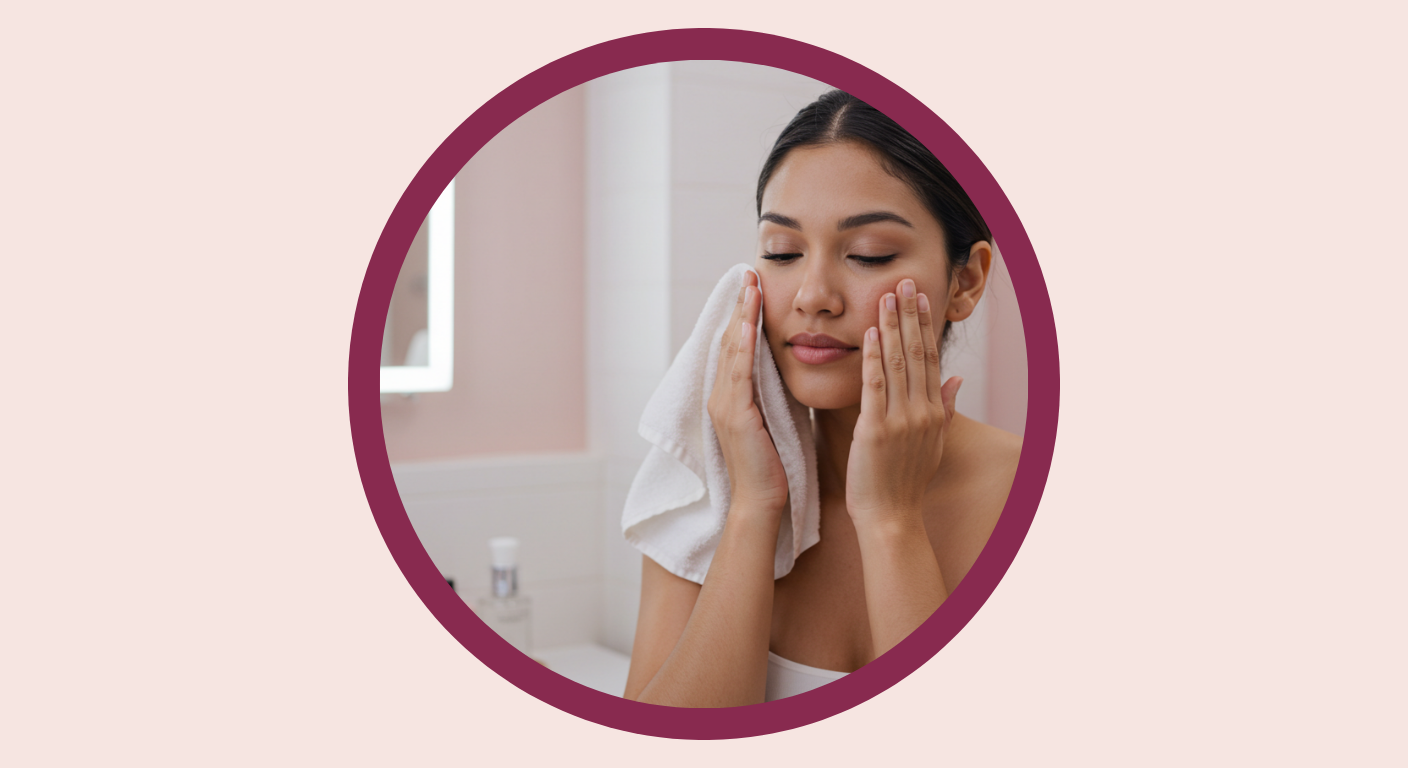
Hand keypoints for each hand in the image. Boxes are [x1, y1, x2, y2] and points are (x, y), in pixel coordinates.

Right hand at [706, 271, 790, 512]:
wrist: (760, 502)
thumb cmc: (772, 466)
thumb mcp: (774, 421)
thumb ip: (774, 395)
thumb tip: (788, 371)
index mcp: (732, 397)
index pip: (737, 347)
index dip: (744, 316)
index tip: (755, 288)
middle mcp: (722, 396)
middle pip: (730, 340)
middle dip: (739, 307)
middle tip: (748, 274)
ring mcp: (724, 404)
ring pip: (732, 350)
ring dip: (740, 316)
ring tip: (749, 287)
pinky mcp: (734, 415)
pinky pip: (738, 374)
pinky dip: (742, 347)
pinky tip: (749, 325)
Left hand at [845, 279, 962, 528]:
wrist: (890, 517)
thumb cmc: (903, 482)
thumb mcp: (932, 443)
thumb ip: (944, 408)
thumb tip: (957, 378)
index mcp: (933, 411)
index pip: (929, 358)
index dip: (924, 325)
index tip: (919, 296)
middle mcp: (921, 411)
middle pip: (917, 353)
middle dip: (910, 315)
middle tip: (905, 281)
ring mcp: (900, 420)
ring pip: (898, 363)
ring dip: (892, 326)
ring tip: (887, 295)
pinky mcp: (876, 430)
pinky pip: (875, 387)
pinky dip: (875, 358)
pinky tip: (872, 333)